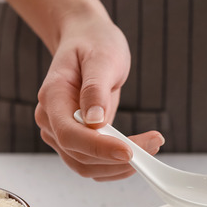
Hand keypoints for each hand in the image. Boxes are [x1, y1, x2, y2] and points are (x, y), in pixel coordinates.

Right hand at [34, 10, 164, 180]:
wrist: (86, 40)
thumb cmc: (94, 44)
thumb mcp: (102, 58)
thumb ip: (95, 89)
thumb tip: (94, 121)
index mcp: (52, 97)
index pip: (70, 134)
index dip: (99, 148)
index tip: (130, 151)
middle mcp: (51, 120)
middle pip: (80, 156)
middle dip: (118, 159)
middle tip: (155, 143)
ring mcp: (61, 133)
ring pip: (87, 166)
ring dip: (120, 166)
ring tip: (152, 145)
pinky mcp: (77, 140)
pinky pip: (94, 163)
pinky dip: (116, 165)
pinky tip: (140, 151)